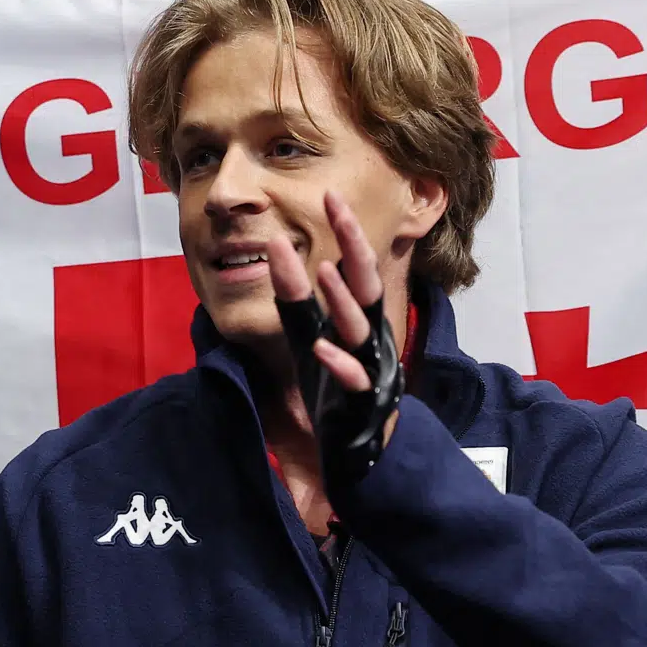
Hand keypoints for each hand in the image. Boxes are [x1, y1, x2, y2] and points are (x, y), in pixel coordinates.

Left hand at [269, 192, 401, 450]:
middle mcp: (370, 338)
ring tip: (323, 270)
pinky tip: (321, 347)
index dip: (345, 232)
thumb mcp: (309, 339)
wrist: (359, 453)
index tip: (330, 194)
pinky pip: (355, 381)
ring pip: (361, 328)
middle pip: (367, 284)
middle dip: (353, 244)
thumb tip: (276, 252)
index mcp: (359, 319)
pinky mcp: (363, 405)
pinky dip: (339, 363)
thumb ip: (295, 302)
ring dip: (342, 299)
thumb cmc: (336, 389)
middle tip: (337, 206)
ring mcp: (370, 369)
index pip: (355, 267)